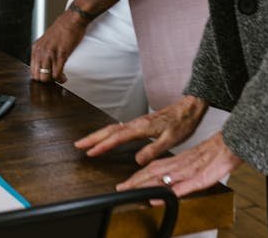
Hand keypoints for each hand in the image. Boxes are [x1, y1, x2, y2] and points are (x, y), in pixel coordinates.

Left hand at [30, 12, 88, 83]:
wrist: (72, 20)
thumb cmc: (62, 28)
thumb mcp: (46, 39)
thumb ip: (43, 50)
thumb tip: (44, 63)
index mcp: (36, 47)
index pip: (32, 70)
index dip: (40, 76)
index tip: (47, 77)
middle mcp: (40, 51)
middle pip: (37, 76)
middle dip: (46, 80)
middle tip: (53, 79)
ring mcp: (50, 53)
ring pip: (46, 77)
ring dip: (53, 81)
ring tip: (60, 78)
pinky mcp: (60, 55)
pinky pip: (57, 74)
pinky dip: (61, 79)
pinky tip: (64, 77)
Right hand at [75, 95, 208, 164]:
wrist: (189, 108)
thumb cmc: (182, 122)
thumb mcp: (171, 139)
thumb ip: (153, 149)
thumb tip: (137, 160)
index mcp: (142, 127)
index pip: (117, 137)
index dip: (103, 146)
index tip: (90, 152)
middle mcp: (136, 123)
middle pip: (110, 130)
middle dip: (93, 138)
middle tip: (78, 145)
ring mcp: (137, 122)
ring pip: (112, 128)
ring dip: (98, 135)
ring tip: (86, 142)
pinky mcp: (140, 123)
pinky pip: (119, 128)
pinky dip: (108, 133)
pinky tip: (106, 137)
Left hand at [114, 133, 242, 198]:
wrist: (232, 143)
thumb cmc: (216, 154)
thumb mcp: (196, 162)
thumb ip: (180, 171)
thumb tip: (166, 182)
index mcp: (178, 161)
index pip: (153, 169)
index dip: (138, 177)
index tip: (124, 184)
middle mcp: (181, 165)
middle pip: (154, 173)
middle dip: (135, 182)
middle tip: (120, 188)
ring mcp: (189, 171)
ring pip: (163, 178)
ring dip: (146, 185)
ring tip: (130, 190)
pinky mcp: (200, 178)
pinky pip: (183, 187)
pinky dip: (169, 192)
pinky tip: (159, 197)